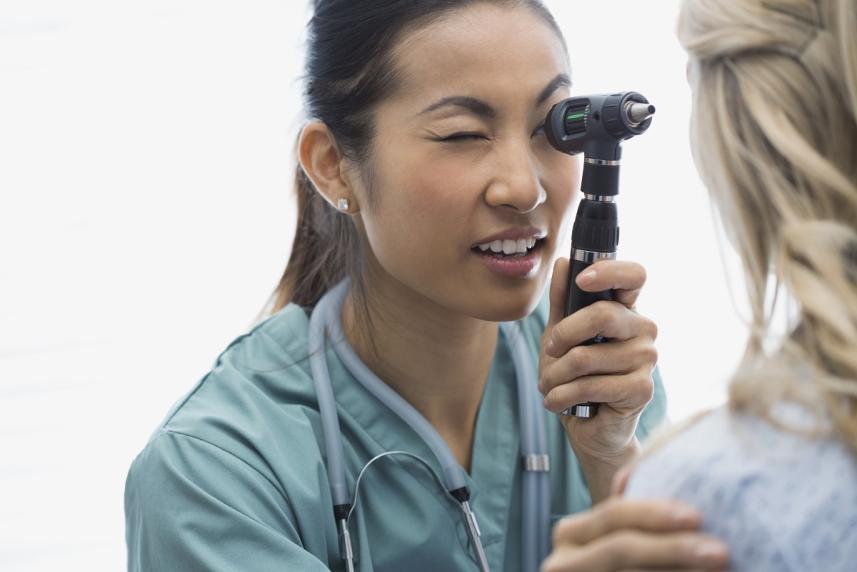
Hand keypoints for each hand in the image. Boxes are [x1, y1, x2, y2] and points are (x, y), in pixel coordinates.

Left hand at [539, 258, 658, 464]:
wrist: (588, 428)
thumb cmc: (575, 376)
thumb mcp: (560, 334)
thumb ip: (562, 300)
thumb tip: (564, 262)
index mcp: (626, 310)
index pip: (635, 275)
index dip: (610, 272)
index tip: (582, 280)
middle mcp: (644, 329)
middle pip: (603, 314)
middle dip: (563, 335)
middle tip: (550, 352)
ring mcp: (647, 359)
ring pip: (587, 356)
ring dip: (555, 375)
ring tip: (549, 385)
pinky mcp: (642, 389)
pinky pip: (591, 384)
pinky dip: (562, 395)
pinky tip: (557, 402)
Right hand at [541, 497, 729, 571]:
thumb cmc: (627, 563)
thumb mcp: (621, 538)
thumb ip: (633, 517)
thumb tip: (650, 483)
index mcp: (572, 534)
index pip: (614, 514)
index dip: (654, 513)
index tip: (698, 516)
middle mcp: (563, 561)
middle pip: (621, 547)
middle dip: (672, 548)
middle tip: (719, 551)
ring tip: (720, 568)